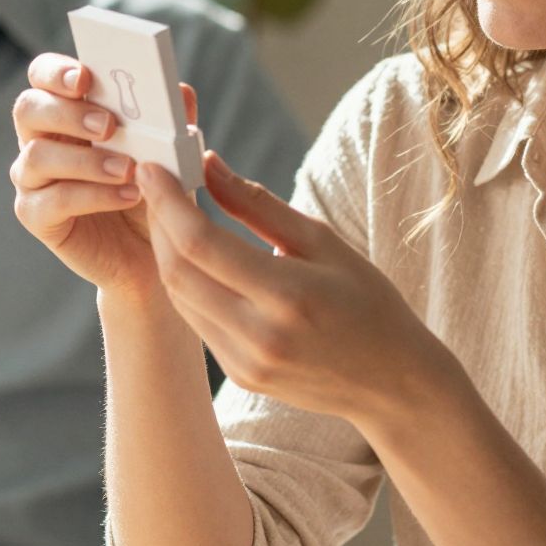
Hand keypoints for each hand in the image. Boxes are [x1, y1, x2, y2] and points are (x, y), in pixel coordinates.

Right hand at [11, 54, 198, 301]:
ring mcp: (33, 179)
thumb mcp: (169, 154)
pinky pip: (52, 201)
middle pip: (28, 109)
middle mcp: (41, 140)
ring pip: (37, 156)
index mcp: (66, 112)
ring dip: (85, 160)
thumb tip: (182, 91)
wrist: (152, 253)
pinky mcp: (37, 216)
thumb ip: (171, 123)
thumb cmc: (152, 192)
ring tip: (128, 169)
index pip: (44, 76)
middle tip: (109, 125)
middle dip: (66, 112)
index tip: (86, 77)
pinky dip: (92, 196)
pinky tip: (127, 196)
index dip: (57, 71)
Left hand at [137, 152, 449, 433]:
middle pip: (178, 271)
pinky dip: (188, 285)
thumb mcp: (324, 243)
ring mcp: (246, 362)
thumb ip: (259, 205)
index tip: (153, 169)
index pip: (201, 243)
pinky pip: (197, 322)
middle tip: (157, 186)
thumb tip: (209, 164)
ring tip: (173, 216)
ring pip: (180, 298)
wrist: (392, 382)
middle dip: (159, 223)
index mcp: (288, 295)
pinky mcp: (240, 376)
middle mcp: (260, 336)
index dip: (168, 202)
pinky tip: (194, 259)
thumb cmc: (368, 302)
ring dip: (167, 253)